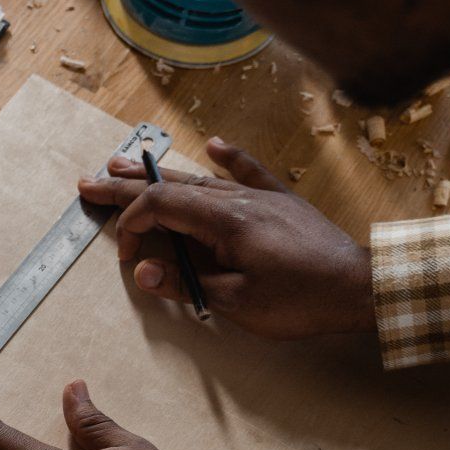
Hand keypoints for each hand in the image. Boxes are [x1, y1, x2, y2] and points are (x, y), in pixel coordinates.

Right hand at [76, 137, 374, 339]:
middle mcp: (238, 200)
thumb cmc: (302, 300)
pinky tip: (212, 145)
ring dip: (159, 175)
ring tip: (124, 165)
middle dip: (125, 188)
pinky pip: (248, 172)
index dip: (133, 227)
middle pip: (170, 187)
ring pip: (199, 180)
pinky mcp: (280, 203)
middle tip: (89, 183)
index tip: (127, 255)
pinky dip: (228, 159)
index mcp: (224, 222)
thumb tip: (145, 271)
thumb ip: (187, 285)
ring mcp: (259, 197)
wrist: (359, 287)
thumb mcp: (237, 303)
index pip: (160, 208)